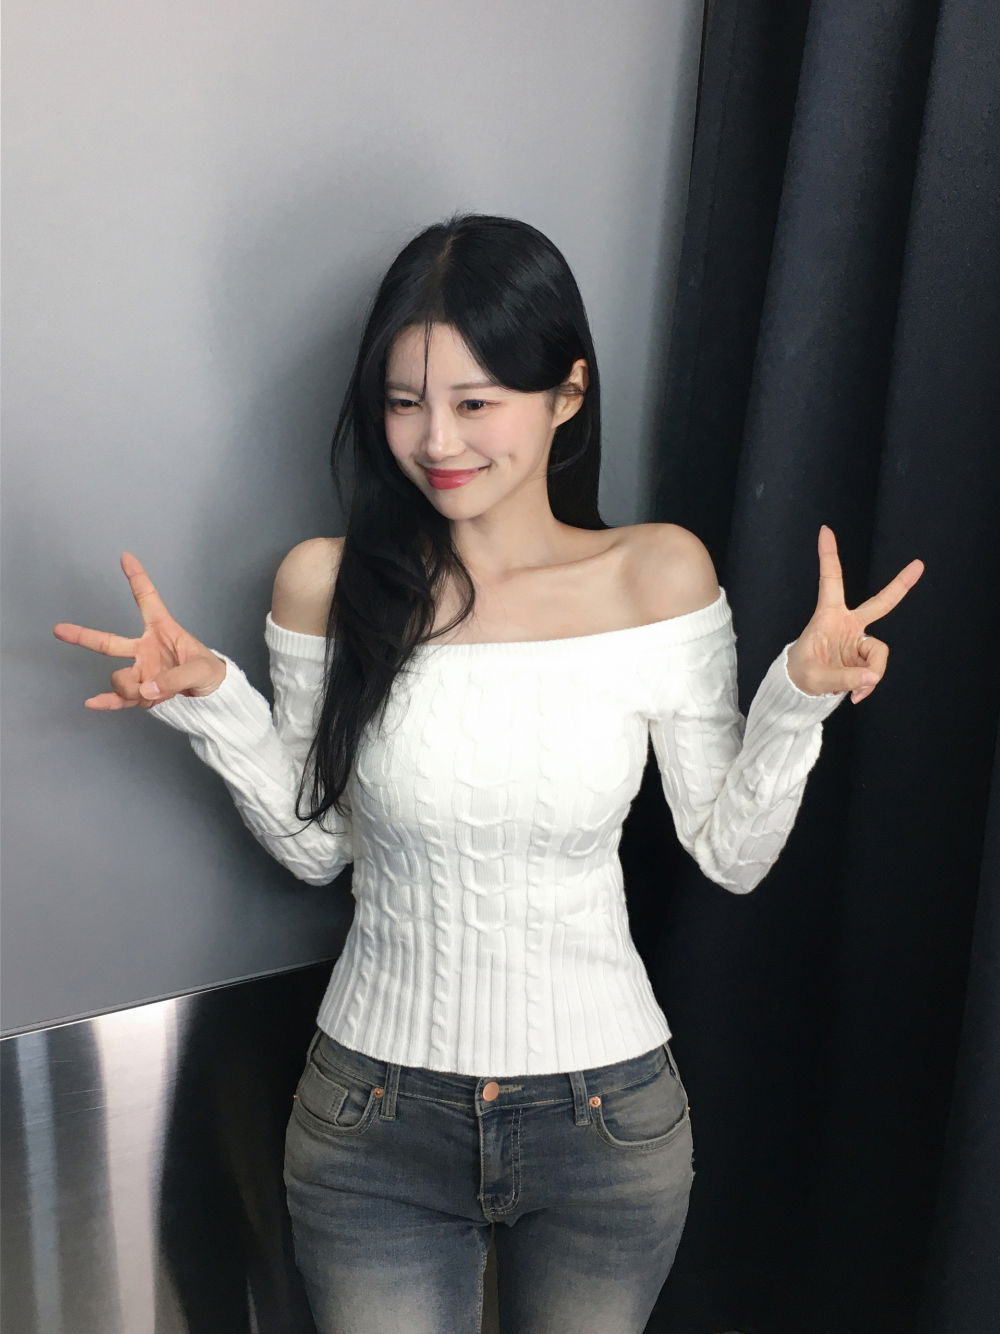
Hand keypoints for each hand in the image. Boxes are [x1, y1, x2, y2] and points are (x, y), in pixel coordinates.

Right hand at [53, 552, 227, 709]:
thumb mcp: (201, 669)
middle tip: (59, 629)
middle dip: (84, 636)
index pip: (148, 600)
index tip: (127, 557)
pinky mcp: (142, 694)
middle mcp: (145, 649)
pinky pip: (120, 698)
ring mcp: (141, 672)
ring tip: (153, 694)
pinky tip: (92, 703)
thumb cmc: (210, 672)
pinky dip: (107, 702)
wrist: (213, 696)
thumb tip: (146, 690)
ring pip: (120, 679)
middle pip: (109, 642)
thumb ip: (176, 678)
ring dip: (132, 689)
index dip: (138, 579)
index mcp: (163, 631)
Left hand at [785, 525, 923, 703]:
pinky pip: (875, 670)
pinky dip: (869, 684)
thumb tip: (872, 678)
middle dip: (900, 586)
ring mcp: (858, 640)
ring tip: (854, 690)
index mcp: (828, 616)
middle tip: (919, 564)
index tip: (825, 530)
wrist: (801, 688)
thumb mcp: (816, 678)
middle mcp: (847, 624)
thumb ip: (844, 679)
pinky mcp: (864, 657)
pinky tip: (856, 695)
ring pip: (879, 654)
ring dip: (871, 674)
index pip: (830, 581)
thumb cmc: (802, 674)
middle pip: (880, 604)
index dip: (828, 556)